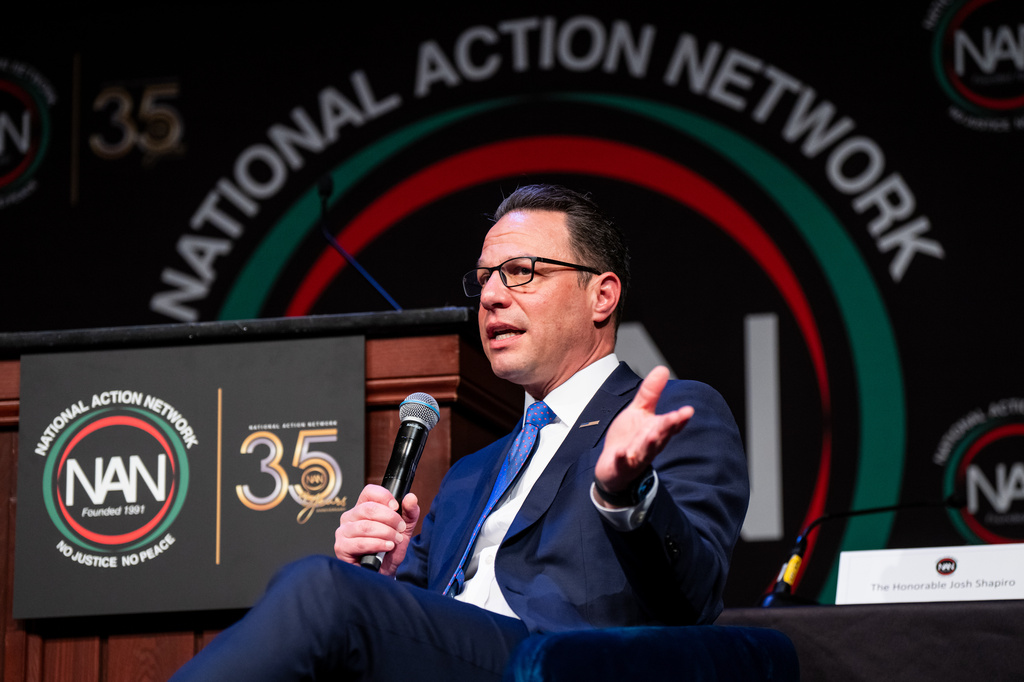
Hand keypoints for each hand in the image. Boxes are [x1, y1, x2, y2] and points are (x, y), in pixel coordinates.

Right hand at [334, 484, 419, 575]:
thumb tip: (410, 497)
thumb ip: (410, 513)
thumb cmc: (390, 549)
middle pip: (369, 509)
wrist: (385, 572)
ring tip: (395, 540)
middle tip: (400, 529)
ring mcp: (343, 532)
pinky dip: (377, 544)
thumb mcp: (405, 529)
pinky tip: (387, 547)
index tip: (396, 507)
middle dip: (390, 519)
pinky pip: (360, 543)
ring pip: (365, 526)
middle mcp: (350, 517)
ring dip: (385, 533)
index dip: (384, 496)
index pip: (369, 492)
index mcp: (363, 507)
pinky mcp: (341, 547)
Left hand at [594, 366, 692, 502]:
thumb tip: (663, 369)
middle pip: (660, 436)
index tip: (688, 410)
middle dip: (666, 427)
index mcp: (656, 431)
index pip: (670, 425)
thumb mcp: (638, 411)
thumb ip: (650, 393)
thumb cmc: (629, 438)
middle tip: (675, 418)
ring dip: (649, 444)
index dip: (679, 419)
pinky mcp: (620, 467)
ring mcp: (635, 458)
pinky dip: (622, 459)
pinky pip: (622, 464)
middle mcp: (649, 446)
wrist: (612, 465)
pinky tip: (621, 454)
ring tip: (652, 435)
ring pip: (644, 451)